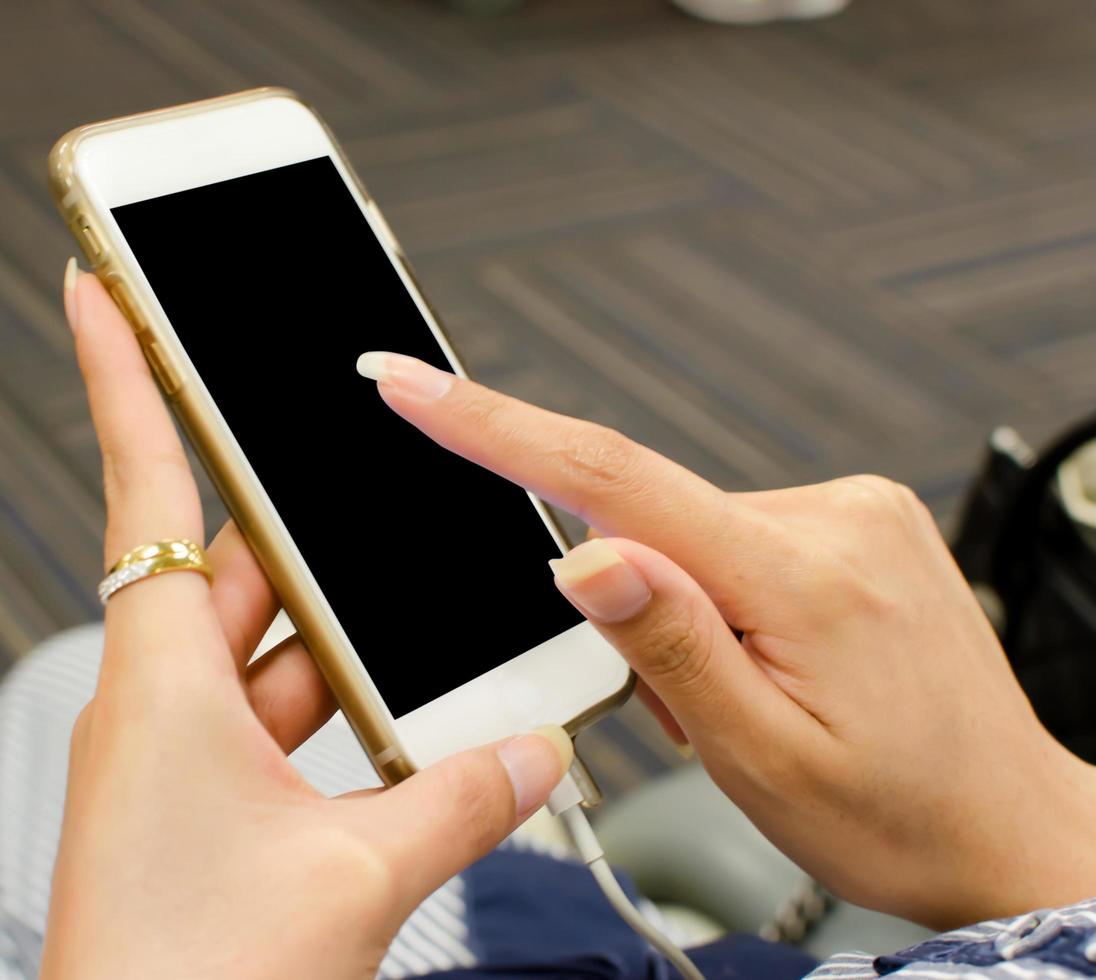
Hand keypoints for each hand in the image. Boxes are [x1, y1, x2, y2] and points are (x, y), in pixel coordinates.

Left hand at [38, 268, 571, 978]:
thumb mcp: (357, 875)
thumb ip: (463, 797)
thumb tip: (536, 748)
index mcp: (159, 678)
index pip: (143, 488)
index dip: (123, 376)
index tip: (96, 287)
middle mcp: (155, 702)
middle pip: (238, 569)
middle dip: (307, 526)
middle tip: (356, 465)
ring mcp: (176, 760)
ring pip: (270, 654)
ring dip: (343, 640)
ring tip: (423, 615)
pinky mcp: (203, 812)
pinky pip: (278, 725)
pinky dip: (341, 714)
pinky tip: (411, 727)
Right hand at [355, 350, 1095, 929]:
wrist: (1006, 825)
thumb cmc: (894, 812)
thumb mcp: (758, 760)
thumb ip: (667, 646)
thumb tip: (582, 554)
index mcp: (799, 574)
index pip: (612, 478)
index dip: (492, 426)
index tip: (410, 383)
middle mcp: (832, 514)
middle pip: (646, 522)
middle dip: (633, 611)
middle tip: (696, 707)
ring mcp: (850, 509)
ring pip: (688, 536)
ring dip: (684, 612)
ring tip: (753, 695)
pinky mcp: (853, 517)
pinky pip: (735, 536)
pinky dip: (722, 594)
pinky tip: (776, 658)